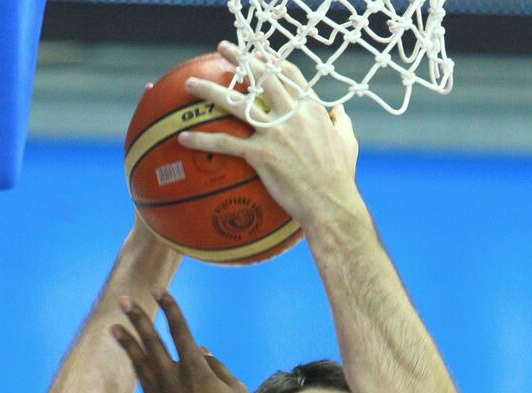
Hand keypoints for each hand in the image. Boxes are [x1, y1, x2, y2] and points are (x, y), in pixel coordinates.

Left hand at [112, 290, 252, 392]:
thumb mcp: (237, 390)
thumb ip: (219, 367)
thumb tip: (202, 353)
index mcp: (197, 370)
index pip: (180, 331)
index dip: (170, 309)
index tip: (159, 291)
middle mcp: (175, 379)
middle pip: (152, 341)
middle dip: (138, 318)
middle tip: (124, 300)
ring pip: (141, 362)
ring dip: (127, 343)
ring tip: (113, 327)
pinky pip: (145, 382)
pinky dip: (138, 367)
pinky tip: (132, 358)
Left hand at [177, 41, 360, 229]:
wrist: (331, 203)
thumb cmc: (341, 179)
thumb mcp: (348, 144)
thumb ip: (342, 124)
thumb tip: (341, 112)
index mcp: (311, 109)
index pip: (289, 75)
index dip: (272, 61)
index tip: (258, 52)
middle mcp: (292, 114)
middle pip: (261, 78)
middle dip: (240, 59)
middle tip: (223, 50)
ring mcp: (275, 133)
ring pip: (236, 104)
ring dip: (210, 91)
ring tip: (190, 85)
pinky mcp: (262, 155)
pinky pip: (226, 143)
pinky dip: (202, 140)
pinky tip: (183, 137)